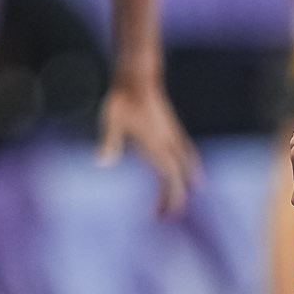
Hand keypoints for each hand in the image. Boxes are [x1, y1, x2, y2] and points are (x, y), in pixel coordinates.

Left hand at [97, 81, 199, 214]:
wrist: (137, 78)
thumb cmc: (121, 100)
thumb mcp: (111, 121)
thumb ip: (109, 142)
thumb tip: (101, 163)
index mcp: (156, 145)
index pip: (169, 178)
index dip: (169, 197)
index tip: (164, 214)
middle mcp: (168, 143)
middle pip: (177, 176)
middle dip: (173, 197)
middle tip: (165, 215)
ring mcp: (172, 135)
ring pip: (185, 164)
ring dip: (184, 182)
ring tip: (182, 197)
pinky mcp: (172, 129)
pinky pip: (186, 152)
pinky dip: (191, 165)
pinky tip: (192, 170)